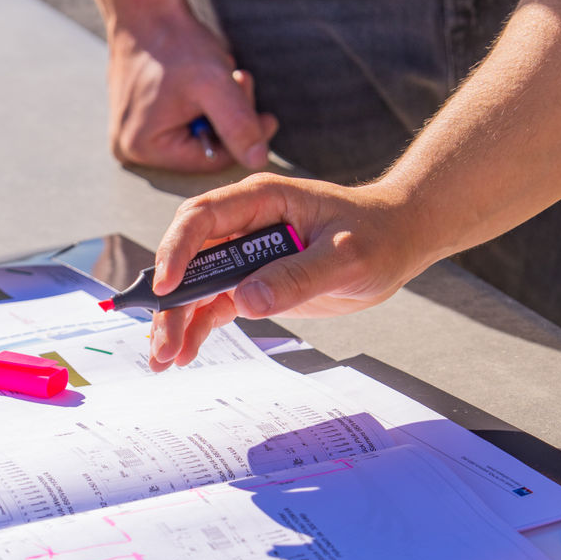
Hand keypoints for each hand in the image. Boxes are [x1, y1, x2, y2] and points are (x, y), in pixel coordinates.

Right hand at [108, 8, 276, 172]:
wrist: (145, 8)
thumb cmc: (174, 42)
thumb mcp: (214, 85)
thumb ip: (238, 125)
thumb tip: (258, 160)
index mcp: (143, 148)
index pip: (210, 161)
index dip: (244, 139)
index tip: (268, 116)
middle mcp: (132, 147)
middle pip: (203, 148)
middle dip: (231, 119)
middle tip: (243, 81)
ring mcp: (134, 132)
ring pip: (197, 133)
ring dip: (220, 108)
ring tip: (224, 74)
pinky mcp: (141, 117)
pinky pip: (184, 121)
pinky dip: (203, 103)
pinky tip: (206, 78)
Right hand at [147, 173, 441, 368]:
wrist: (399, 240)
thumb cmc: (377, 233)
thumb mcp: (346, 256)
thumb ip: (297, 276)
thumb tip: (245, 300)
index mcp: (261, 200)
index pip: (202, 218)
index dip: (178, 250)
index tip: (167, 288)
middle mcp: (244, 224)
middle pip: (190, 258)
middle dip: (170, 301)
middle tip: (161, 342)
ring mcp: (246, 255)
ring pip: (196, 287)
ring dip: (177, 321)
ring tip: (164, 359)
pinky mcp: (254, 282)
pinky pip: (215, 305)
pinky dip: (197, 328)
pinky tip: (185, 354)